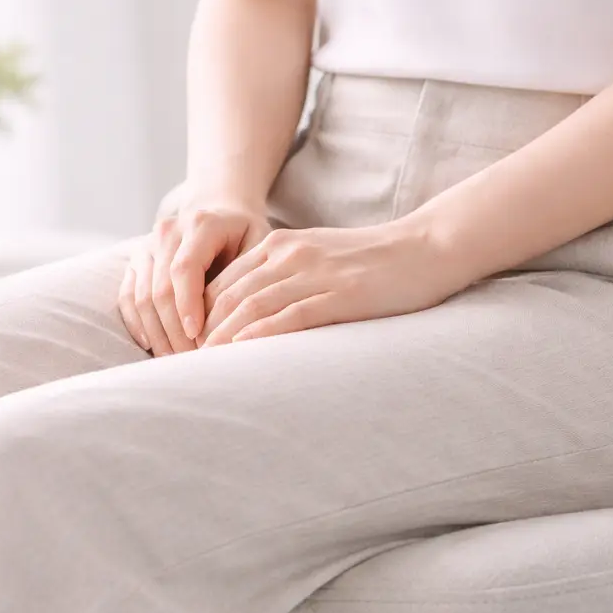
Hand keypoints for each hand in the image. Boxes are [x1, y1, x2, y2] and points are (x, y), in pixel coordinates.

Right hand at [118, 202, 271, 355]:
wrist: (217, 209)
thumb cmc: (243, 234)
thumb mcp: (258, 244)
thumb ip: (248, 276)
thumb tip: (239, 321)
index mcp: (200, 224)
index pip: (184, 269)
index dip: (188, 306)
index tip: (197, 337)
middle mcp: (167, 232)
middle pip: (161, 289)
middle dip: (174, 330)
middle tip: (191, 360)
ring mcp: (146, 246)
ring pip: (142, 296)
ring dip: (157, 333)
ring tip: (175, 359)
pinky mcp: (135, 261)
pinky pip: (128, 296)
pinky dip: (137, 323)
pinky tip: (151, 345)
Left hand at [200, 221, 460, 346]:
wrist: (426, 248)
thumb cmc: (373, 261)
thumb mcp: (318, 259)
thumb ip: (285, 277)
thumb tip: (254, 312)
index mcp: (280, 246)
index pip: (224, 281)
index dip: (201, 313)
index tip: (186, 343)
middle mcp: (289, 255)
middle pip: (230, 295)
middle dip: (204, 329)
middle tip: (186, 363)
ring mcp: (314, 273)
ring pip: (253, 305)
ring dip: (224, 337)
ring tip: (204, 365)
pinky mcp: (340, 294)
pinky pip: (292, 315)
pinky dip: (263, 334)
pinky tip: (243, 351)